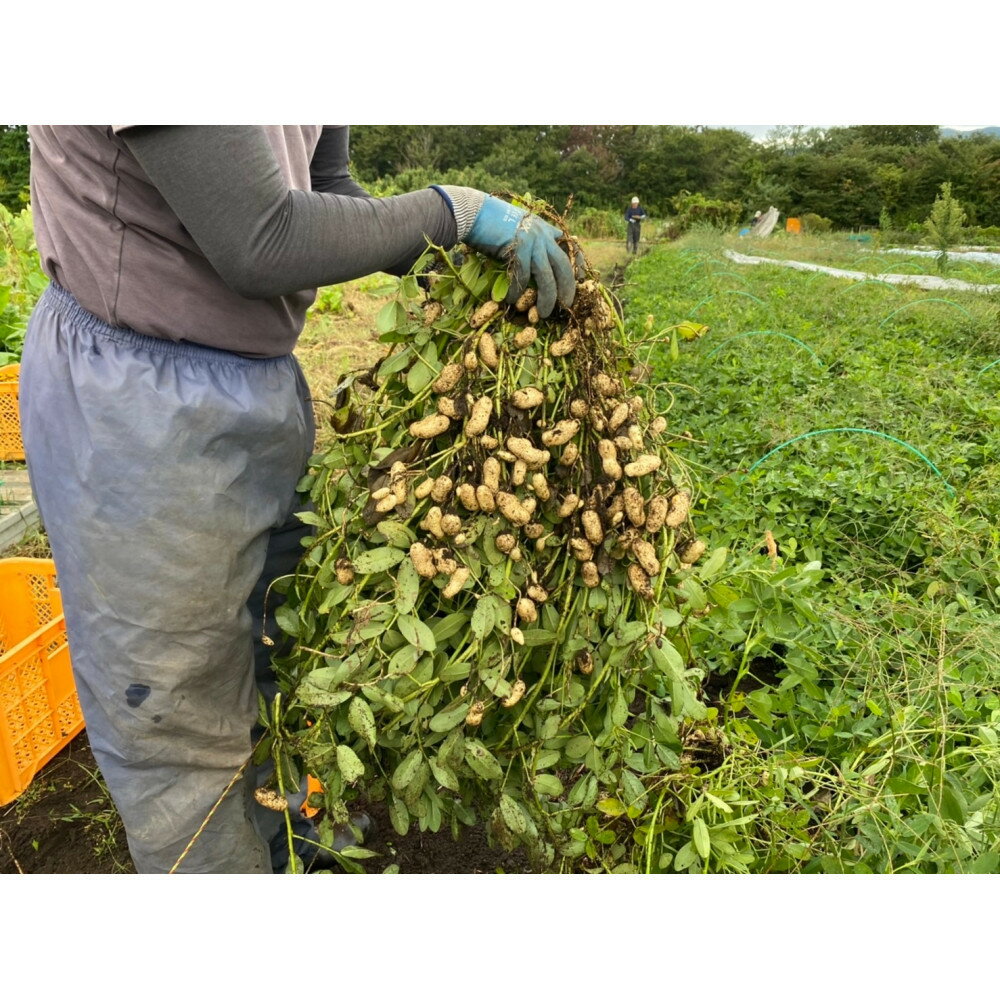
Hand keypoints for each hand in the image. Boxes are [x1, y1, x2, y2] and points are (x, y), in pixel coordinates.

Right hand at [465, 196, 579, 316]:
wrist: (472, 212)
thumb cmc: (489, 224)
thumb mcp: (516, 228)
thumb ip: (529, 242)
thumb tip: (532, 266)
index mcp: (544, 228)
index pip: (569, 245)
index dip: (578, 262)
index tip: (581, 277)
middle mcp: (542, 234)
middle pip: (564, 265)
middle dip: (568, 287)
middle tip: (567, 304)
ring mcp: (532, 241)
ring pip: (547, 276)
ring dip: (547, 298)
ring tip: (542, 313)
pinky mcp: (519, 248)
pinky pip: (523, 277)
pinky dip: (517, 291)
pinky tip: (512, 299)